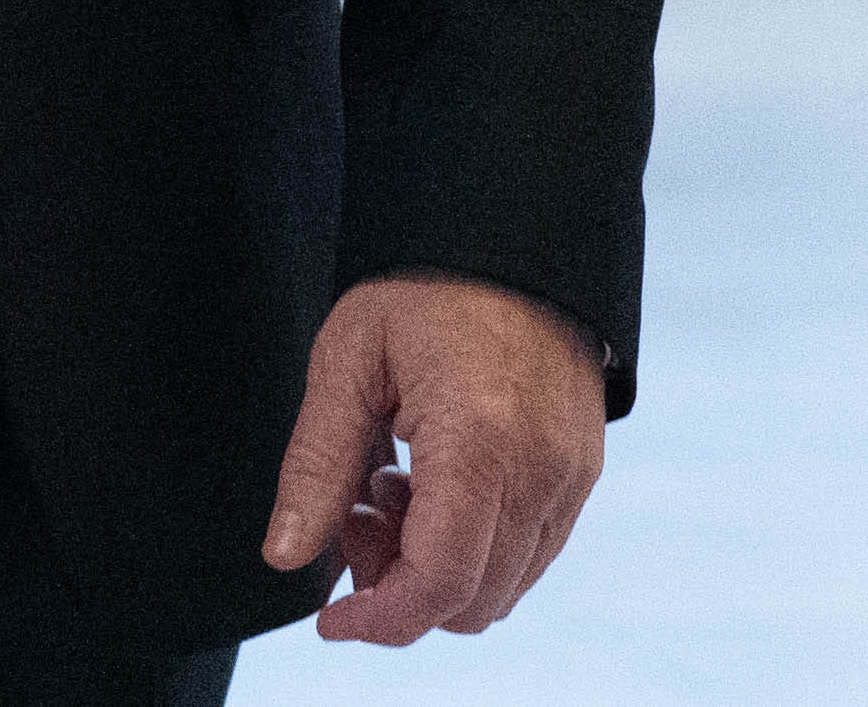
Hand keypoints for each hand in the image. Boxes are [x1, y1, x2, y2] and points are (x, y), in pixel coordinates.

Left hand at [262, 274, 608, 644]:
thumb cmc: (423, 292)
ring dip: (435, 570)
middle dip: (398, 588)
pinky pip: (528, 556)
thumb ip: (316, 464)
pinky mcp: (581, 478)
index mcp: (479, 441)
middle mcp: (540, 473)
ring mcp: (571, 480)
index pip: (440, 579)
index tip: (329, 620)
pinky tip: (430, 484)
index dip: (381, 618)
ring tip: (390, 489)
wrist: (515, 246)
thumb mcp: (347, 361)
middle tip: (354, 517)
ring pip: (503, 588)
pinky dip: (473, 550)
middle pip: (471, 599)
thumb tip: (286, 558)